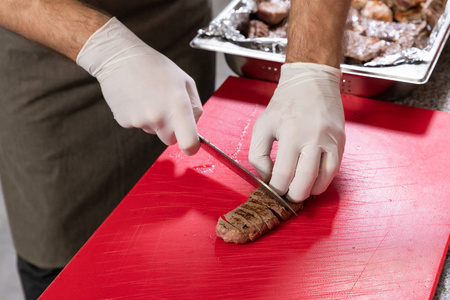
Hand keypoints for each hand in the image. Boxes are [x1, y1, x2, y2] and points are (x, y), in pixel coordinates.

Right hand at [76, 18, 202, 154]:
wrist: (119, 57)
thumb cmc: (155, 66)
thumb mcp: (184, 80)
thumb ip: (194, 106)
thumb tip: (194, 125)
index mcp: (178, 106)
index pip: (189, 143)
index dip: (191, 147)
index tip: (191, 144)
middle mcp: (159, 117)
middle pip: (170, 139)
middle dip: (172, 129)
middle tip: (166, 107)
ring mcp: (140, 121)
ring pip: (154, 131)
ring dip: (154, 120)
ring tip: (149, 96)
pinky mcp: (124, 121)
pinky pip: (137, 125)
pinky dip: (138, 115)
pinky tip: (136, 97)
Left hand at [249, 63, 345, 201]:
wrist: (311, 82)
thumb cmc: (285, 103)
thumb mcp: (262, 125)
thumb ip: (258, 154)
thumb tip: (268, 176)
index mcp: (290, 134)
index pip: (283, 174)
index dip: (277, 188)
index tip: (274, 189)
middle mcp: (313, 138)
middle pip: (304, 181)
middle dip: (294, 195)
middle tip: (288, 196)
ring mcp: (330, 140)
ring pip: (323, 179)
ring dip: (311, 191)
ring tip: (300, 190)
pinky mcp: (340, 141)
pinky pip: (335, 169)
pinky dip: (324, 180)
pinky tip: (314, 180)